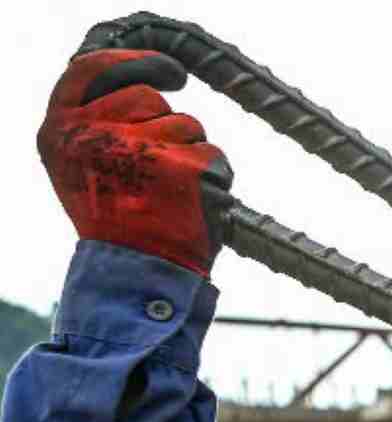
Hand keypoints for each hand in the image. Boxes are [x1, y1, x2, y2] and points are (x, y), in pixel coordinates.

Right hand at [38, 50, 233, 275]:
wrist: (135, 272)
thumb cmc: (113, 219)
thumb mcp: (79, 165)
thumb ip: (96, 123)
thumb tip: (139, 88)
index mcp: (61, 129)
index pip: (92, 70)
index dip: (134, 63)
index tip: (169, 71)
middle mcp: (96, 133)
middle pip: (148, 98)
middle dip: (165, 125)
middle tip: (159, 170)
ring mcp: (142, 148)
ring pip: (187, 126)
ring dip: (189, 153)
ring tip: (170, 194)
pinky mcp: (185, 169)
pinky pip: (213, 155)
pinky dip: (213, 177)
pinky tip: (193, 204)